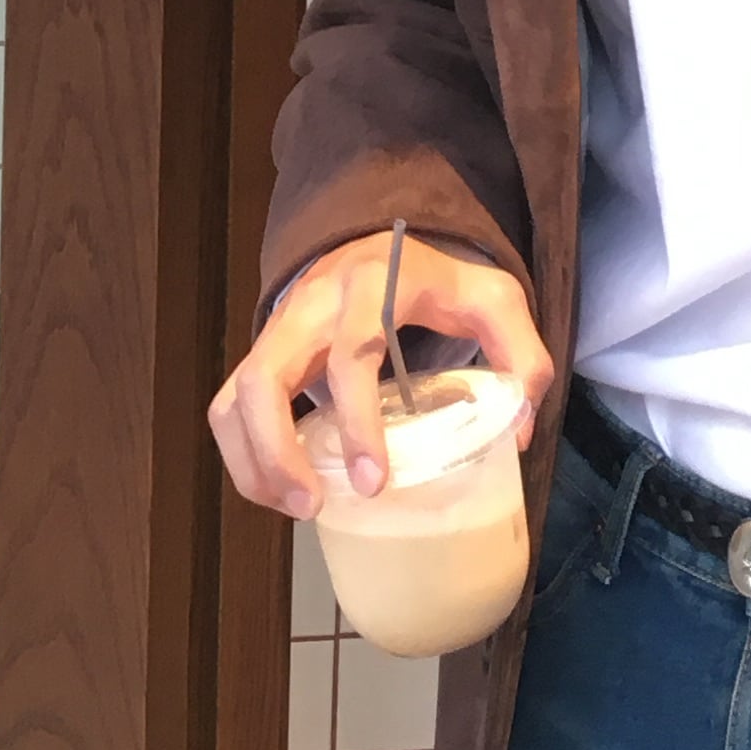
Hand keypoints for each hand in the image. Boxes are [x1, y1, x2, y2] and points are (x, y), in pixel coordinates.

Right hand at [207, 233, 551, 522]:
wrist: (383, 242)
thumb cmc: (439, 280)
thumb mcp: (495, 301)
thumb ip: (522, 356)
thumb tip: (520, 433)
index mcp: (370, 290)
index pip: (349, 358)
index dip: (358, 424)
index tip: (374, 482)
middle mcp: (310, 307)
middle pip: (262, 380)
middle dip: (277, 453)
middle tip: (313, 508)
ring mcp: (277, 330)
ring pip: (233, 398)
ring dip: (253, 463)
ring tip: (296, 508)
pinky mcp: (262, 354)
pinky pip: (228, 408)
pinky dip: (244, 457)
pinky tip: (282, 490)